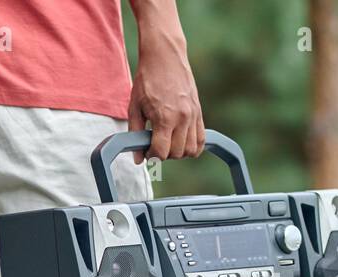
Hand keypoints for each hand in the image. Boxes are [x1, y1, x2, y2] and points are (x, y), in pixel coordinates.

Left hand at [127, 27, 203, 162]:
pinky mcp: (199, 111)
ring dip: (178, 152)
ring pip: (191, 150)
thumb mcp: (134, 107)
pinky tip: (181, 141)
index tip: (146, 150)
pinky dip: (193, 146)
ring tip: (168, 142)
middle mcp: (182, 118)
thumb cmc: (147, 80)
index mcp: (164, 118)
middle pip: (177, 153)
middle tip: (155, 144)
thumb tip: (138, 159)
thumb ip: (135, 134)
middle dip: (164, 154)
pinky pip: (202, 139)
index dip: (151, 156)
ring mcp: (193, 115)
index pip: (162, 152)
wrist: (165, 57)